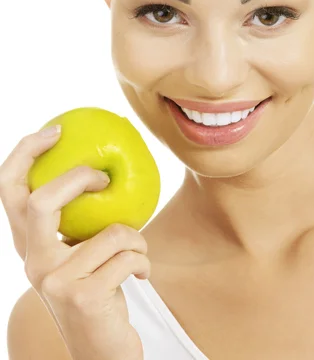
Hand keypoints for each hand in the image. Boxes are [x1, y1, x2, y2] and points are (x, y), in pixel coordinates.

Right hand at [0, 128, 149, 359]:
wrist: (102, 351)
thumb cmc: (98, 290)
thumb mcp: (81, 253)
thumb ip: (80, 219)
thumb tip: (106, 165)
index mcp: (29, 246)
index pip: (9, 190)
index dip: (25, 154)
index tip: (55, 130)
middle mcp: (33, 263)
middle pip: (40, 201)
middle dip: (78, 178)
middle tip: (103, 176)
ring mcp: (54, 283)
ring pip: (110, 231)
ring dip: (136, 237)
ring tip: (137, 252)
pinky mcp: (83, 297)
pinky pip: (130, 255)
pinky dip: (145, 260)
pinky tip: (141, 274)